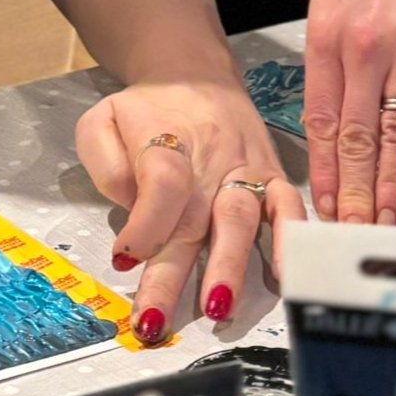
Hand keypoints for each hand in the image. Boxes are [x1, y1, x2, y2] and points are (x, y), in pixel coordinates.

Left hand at [75, 72, 303, 342]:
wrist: (194, 72)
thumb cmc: (147, 107)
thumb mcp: (103, 120)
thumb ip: (105, 164)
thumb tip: (128, 207)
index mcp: (166, 142)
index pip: (162, 184)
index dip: (145, 224)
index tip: (124, 258)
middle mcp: (210, 159)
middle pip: (193, 218)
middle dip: (174, 276)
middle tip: (156, 322)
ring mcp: (245, 169)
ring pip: (241, 219)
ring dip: (230, 266)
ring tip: (218, 308)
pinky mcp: (272, 175)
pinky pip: (289, 207)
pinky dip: (292, 241)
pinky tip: (286, 277)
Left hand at [304, 0, 395, 228]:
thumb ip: (330, 54)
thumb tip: (332, 113)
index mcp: (327, 32)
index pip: (321, 121)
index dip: (324, 172)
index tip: (322, 209)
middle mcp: (366, 45)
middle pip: (358, 138)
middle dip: (355, 196)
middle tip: (352, 238)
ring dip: (393, 187)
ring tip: (386, 226)